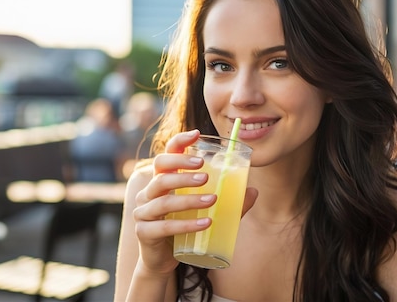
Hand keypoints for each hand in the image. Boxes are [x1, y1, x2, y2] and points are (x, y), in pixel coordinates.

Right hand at [131, 129, 213, 275]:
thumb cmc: (183, 229)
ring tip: (212, 199)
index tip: (197, 135)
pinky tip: (206, 223)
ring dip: (189, 199)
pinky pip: (166, 227)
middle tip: (205, 171)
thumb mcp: (203, 211)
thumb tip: (253, 191)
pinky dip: (187, 225)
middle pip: (160, 172)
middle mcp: (148, 192)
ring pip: (164, 200)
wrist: (163, 260)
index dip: (179, 142)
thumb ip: (226, 202)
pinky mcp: (145, 233)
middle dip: (182, 168)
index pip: (166, 154)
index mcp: (162, 181)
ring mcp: (143, 212)